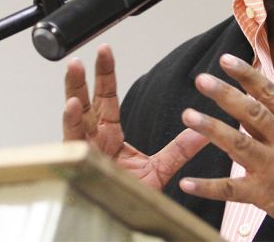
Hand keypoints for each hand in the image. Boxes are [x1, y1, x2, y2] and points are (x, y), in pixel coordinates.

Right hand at [63, 44, 207, 189]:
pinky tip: (72, 106)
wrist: (125, 223)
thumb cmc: (131, 197)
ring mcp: (85, 151)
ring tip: (75, 68)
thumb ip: (178, 149)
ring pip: (74, 117)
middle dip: (86, 76)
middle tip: (89, 52)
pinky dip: (71, 124)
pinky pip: (72, 142)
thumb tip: (202, 130)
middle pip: (87, 101)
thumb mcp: (159, 169)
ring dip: (73, 91)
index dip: (106, 74)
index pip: (107, 98)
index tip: (105, 51)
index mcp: (109, 135)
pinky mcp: (80, 165)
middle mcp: (94, 140)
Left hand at [178, 54, 273, 240]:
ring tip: (189, 115)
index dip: (247, 75)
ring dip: (212, 129)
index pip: (269, 93)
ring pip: (239, 144)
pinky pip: (231, 190)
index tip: (226, 59)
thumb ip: (273, 122)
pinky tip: (187, 182)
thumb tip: (245, 101)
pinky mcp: (264, 195)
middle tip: (202, 80)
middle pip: (252, 113)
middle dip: (225, 95)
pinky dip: (208, 186)